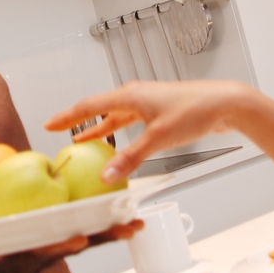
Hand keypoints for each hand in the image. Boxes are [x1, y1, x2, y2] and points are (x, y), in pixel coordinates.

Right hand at [0, 222, 144, 272]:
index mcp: (18, 264)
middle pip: (74, 244)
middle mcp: (39, 257)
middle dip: (103, 237)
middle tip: (130, 227)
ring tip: (136, 220)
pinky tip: (118, 211)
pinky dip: (97, 222)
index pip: (42, 256)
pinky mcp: (47, 244)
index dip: (60, 248)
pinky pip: (75, 230)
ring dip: (109, 230)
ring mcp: (46, 251)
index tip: (79, 240)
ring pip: (82, 236)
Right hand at [46, 80, 254, 182]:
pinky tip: (117, 144)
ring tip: (82, 141)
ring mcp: (147, 102)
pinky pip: (129, 121)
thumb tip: (107, 177)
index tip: (48, 124)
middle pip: (98, 107)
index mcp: (130, 95)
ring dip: (98, 128)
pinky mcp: (158, 111)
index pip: (89, 105)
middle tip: (60, 132)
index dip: (67, 117)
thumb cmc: (194, 112)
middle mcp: (136, 95)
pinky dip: (117, 132)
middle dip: (78, 120)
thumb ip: (131, 159)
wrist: (225, 103)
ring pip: (114, 115)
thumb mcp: (159, 138)